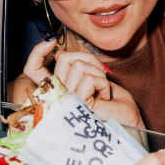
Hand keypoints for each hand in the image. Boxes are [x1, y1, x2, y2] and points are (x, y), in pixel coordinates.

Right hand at [23, 40, 143, 129]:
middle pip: (63, 60)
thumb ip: (78, 66)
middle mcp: (59, 96)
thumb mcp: (94, 76)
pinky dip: (102, 82)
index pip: (34, 70)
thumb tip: (60, 53)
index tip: (51, 42)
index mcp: (60, 89)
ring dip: (98, 73)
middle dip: (88, 59)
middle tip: (100, 75)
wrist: (130, 122)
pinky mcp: (78, 105)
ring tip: (103, 89)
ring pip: (77, 66)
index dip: (37, 53)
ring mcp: (67, 101)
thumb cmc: (115, 103)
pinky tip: (105, 96)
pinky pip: (88, 79)